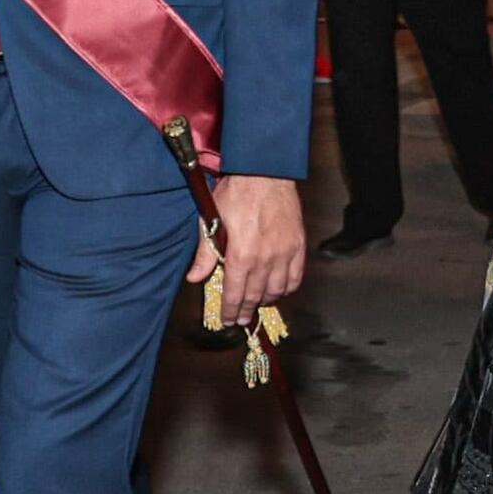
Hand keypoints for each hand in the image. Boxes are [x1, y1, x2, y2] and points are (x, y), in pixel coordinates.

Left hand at [202, 173, 305, 313]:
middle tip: (241, 320)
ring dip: (266, 300)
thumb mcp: (212, 221)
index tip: (228, 320)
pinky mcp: (298, 246)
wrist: (265, 173)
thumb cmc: (236, 194)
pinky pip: (295, 277)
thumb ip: (205, 254)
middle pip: (256, 296)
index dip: (231, 311)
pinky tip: (279, 289)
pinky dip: (287, 288)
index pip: (235, 295)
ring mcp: (284, 254)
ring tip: (258, 303)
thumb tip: (194, 278)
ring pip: (277, 290)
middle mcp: (265, 260)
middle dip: (247, 311)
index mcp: (241, 256)